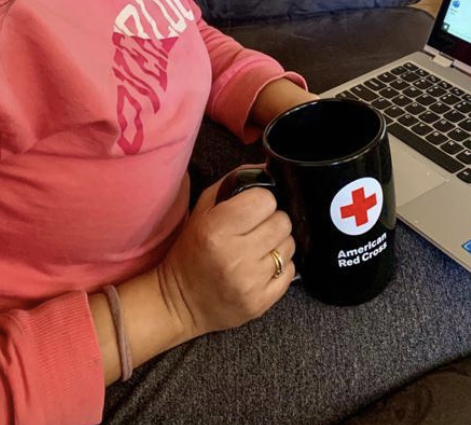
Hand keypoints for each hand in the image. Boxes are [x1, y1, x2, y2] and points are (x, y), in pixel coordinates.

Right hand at [157, 173, 295, 338]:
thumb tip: (266, 169)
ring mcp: (250, 282)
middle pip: (282, 222)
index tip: (254, 208)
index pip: (266, 200)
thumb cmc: (192, 250)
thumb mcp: (203, 210)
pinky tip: (262, 266)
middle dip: (272, 221)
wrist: (180, 302)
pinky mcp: (261, 303)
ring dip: (277, 243)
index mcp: (218, 229)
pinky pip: (290, 272)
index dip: (262, 200)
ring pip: (289, 246)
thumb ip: (233, 184)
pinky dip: (280, 266)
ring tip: (259, 248)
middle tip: (257, 228)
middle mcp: (236, 256)